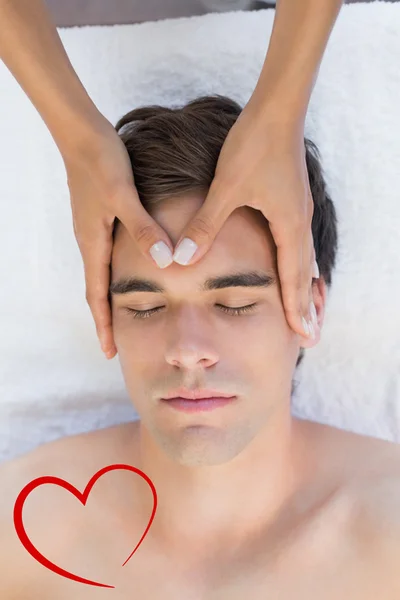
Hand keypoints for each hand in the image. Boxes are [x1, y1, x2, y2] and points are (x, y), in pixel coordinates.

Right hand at [64, 119, 174, 358]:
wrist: (82, 134)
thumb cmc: (102, 162)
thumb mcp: (124, 195)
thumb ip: (143, 229)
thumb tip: (164, 264)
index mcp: (94, 243)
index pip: (97, 295)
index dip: (104, 325)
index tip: (109, 352)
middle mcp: (91, 241)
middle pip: (98, 290)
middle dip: (106, 319)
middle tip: (116, 345)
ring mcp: (94, 230)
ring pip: (103, 274)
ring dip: (110, 299)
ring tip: (124, 319)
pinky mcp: (101, 218)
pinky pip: (108, 257)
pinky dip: (115, 275)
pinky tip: (130, 275)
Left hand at [171, 100, 317, 338]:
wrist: (276, 110)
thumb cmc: (254, 146)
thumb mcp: (226, 187)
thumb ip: (205, 224)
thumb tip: (182, 259)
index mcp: (287, 225)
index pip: (293, 277)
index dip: (296, 308)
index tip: (303, 336)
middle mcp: (298, 222)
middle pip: (305, 274)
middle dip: (305, 306)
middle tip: (310, 336)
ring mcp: (298, 211)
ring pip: (304, 259)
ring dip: (304, 287)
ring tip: (306, 310)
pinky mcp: (292, 202)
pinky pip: (298, 244)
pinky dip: (299, 265)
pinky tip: (294, 269)